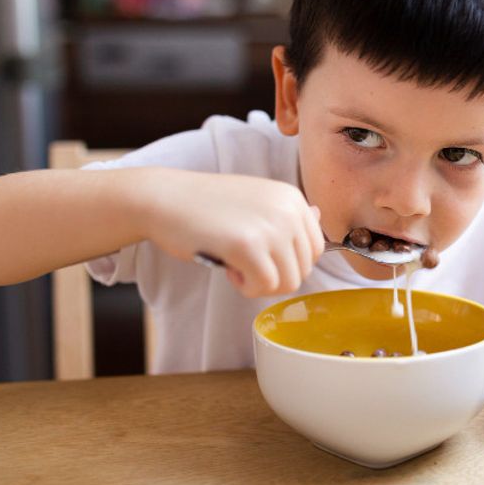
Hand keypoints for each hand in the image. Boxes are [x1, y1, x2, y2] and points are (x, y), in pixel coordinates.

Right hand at [138, 169, 323, 296]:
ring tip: (235, 263)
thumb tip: (320, 216)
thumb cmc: (205, 205)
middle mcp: (288, 209)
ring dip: (260, 283)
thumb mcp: (255, 200)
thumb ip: (286, 214)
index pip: (315, 249)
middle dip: (274, 275)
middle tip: (243, 260)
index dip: (287, 262)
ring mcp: (270, 226)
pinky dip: (246, 287)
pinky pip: (264, 286)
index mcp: (292, 197)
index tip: (259, 253)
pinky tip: (228, 268)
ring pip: (288, 282)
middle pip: (304, 269)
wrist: (164, 198)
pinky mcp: (248, 245)